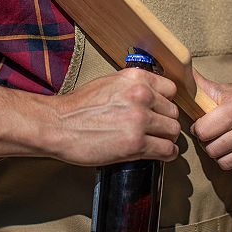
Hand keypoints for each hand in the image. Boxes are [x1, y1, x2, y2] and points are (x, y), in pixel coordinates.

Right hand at [50, 68, 180, 165]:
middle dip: (164, 121)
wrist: (58, 125)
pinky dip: (166, 153)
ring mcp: (139, 120)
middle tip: (153, 129)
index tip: (159, 110)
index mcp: (135, 78)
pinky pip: (167, 150)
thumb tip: (151, 95)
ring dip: (165, 138)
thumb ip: (132, 86)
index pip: (171, 89)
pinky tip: (158, 153)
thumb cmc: (78, 106)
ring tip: (155, 141)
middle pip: (173, 112)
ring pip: (173, 131)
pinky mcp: (136, 144)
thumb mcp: (108, 83)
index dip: (165, 102)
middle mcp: (141, 95)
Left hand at [191, 70, 231, 176]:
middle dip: (208, 144)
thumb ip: (196, 86)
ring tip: (225, 142)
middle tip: (212, 136)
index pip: (203, 132)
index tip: (201, 126)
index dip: (198, 130)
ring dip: (222, 155)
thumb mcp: (219, 89)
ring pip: (227, 163)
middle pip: (213, 151)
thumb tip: (177, 72)